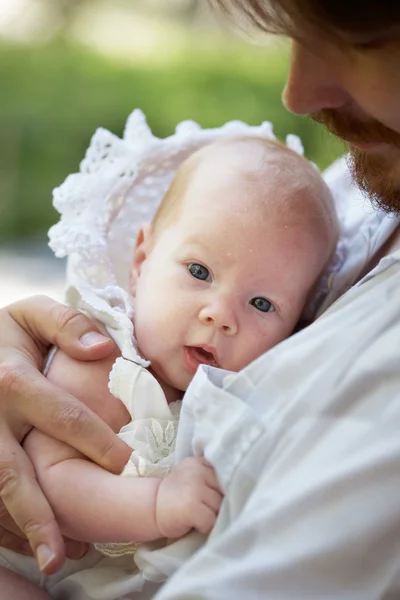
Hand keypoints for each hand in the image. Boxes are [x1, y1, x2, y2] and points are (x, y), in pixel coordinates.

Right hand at [0, 296, 128, 572]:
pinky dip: (1, 526)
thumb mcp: (28, 316)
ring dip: (19, 530)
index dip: (95, 442)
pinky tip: (26, 545)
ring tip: (54, 559)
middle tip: (68, 553)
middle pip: (12, 473)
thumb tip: (104, 348)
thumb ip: (65, 324)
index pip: (61, 416)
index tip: (125, 464)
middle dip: (39, 513)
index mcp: (11, 380)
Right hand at [155, 457, 222, 538]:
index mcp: (200, 462)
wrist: (151, 508)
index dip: (224, 488)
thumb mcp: (193, 476)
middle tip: (204, 507)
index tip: (217, 494)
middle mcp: (198, 471)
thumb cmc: (178, 495)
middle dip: (218, 503)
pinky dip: (204, 526)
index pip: (225, 473)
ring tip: (198, 514)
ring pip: (219, 507)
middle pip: (224, 492)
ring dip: (212, 515)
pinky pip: (210, 521)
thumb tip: (239, 488)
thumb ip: (212, 476)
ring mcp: (194, 489)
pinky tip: (193, 522)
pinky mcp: (191, 507)